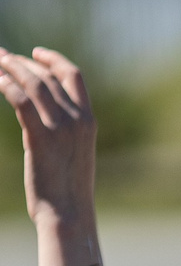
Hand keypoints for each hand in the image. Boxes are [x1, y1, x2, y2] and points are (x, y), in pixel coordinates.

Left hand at [0, 48, 95, 218]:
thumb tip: (43, 116)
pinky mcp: (40, 137)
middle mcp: (77, 120)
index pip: (73, 76)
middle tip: (1, 56)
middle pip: (46, 77)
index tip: (34, 53)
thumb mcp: (74, 153)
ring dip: (10, 68)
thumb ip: (64, 130)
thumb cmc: (67, 189)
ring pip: (33, 84)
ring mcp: (60, 128)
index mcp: (88, 121)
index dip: (53, 59)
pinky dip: (6, 86)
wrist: (68, 212)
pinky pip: (20, 101)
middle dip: (21, 62)